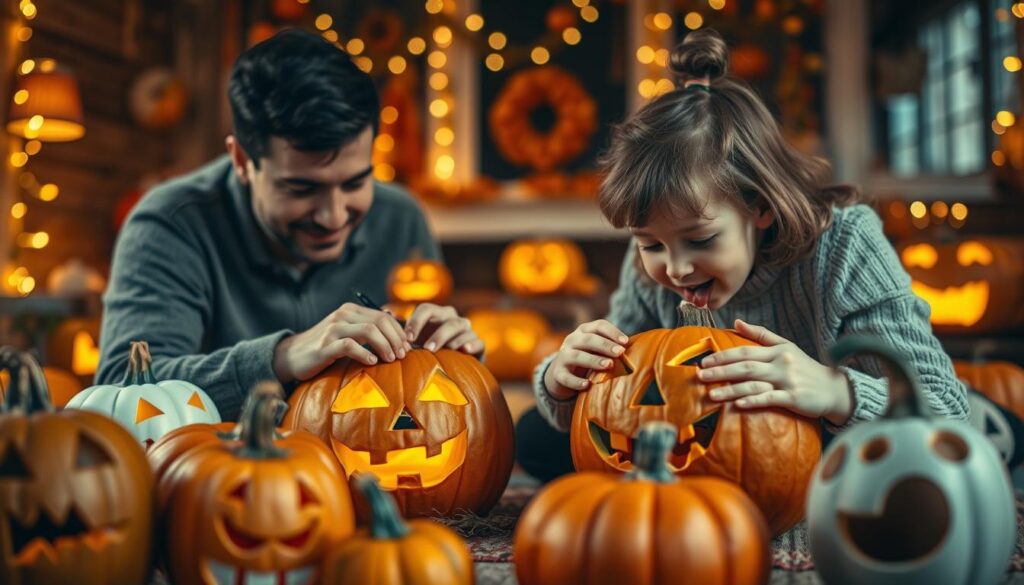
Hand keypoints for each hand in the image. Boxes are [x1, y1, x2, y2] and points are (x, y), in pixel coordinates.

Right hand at [272, 303, 411, 382]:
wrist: (292, 356)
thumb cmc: (324, 346)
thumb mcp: (346, 331)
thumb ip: (366, 326)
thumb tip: (393, 320)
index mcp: (350, 310)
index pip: (384, 316)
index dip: (399, 332)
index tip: (407, 348)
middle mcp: (342, 315)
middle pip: (380, 322)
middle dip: (395, 339)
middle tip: (402, 355)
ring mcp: (333, 329)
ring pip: (369, 331)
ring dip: (385, 346)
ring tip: (391, 359)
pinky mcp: (325, 346)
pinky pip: (350, 346)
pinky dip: (365, 354)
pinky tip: (372, 362)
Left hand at [404, 303, 483, 355]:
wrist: (453, 363)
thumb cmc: (429, 347)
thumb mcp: (415, 337)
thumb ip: (402, 327)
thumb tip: (385, 312)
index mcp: (436, 314)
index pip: (426, 309)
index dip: (416, 321)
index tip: (407, 338)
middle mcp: (453, 318)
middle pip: (447, 318)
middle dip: (437, 333)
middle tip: (426, 348)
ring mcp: (467, 330)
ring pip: (462, 328)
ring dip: (451, 339)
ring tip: (442, 351)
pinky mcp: (478, 344)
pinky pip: (478, 341)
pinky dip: (471, 344)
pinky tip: (464, 350)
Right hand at [543, 320, 628, 400]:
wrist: (561, 373)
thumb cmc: (587, 358)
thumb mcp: (596, 349)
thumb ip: (611, 347)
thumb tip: (638, 351)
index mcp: (583, 331)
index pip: (599, 325)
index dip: (612, 332)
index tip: (626, 342)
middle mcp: (571, 340)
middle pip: (588, 339)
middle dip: (605, 345)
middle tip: (620, 353)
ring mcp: (563, 357)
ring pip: (577, 356)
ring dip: (593, 360)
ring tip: (608, 365)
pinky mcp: (557, 374)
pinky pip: (566, 377)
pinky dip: (576, 381)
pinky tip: (587, 385)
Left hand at [699, 319, 852, 424]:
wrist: (834, 389)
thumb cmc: (806, 368)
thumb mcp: (785, 346)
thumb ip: (760, 334)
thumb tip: (735, 321)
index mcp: (776, 351)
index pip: (744, 351)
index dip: (723, 356)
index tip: (703, 361)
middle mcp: (780, 364)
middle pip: (745, 367)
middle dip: (721, 371)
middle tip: (700, 376)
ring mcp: (787, 382)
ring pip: (754, 384)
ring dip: (731, 390)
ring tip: (711, 395)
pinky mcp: (794, 398)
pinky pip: (770, 399)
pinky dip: (754, 401)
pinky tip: (738, 405)